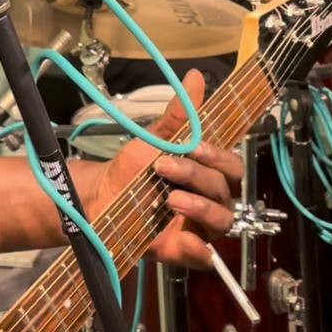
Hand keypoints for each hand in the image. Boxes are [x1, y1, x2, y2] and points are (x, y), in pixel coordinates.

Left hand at [84, 71, 243, 269]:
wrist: (99, 199)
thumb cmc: (131, 169)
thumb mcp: (152, 139)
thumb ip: (178, 115)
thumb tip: (195, 76)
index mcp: (207, 172)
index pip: (231, 165)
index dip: (219, 156)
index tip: (194, 147)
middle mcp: (209, 199)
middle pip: (223, 189)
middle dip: (197, 176)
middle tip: (164, 167)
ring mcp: (199, 226)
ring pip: (221, 220)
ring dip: (200, 208)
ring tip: (170, 199)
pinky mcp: (184, 251)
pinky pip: (204, 255)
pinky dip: (199, 248)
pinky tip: (185, 238)